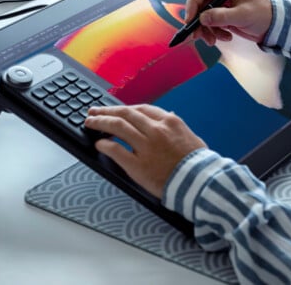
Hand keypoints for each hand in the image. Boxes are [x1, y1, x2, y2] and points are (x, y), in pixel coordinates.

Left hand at [84, 104, 206, 197]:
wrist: (200, 182)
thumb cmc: (198, 163)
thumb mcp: (192, 137)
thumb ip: (177, 126)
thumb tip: (169, 115)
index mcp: (169, 122)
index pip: (141, 109)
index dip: (124, 108)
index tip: (115, 109)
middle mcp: (156, 130)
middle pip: (125, 114)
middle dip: (106, 111)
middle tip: (94, 111)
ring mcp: (146, 147)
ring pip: (117, 127)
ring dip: (101, 123)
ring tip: (90, 122)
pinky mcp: (138, 165)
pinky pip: (116, 150)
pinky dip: (105, 145)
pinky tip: (99, 144)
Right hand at [185, 0, 272, 45]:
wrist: (273, 26)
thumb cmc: (263, 14)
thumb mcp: (243, 15)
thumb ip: (222, 16)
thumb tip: (203, 18)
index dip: (192, 5)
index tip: (190, 21)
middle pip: (199, 5)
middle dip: (198, 22)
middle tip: (197, 36)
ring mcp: (220, 4)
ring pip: (202, 17)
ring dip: (206, 31)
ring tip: (215, 40)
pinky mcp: (221, 15)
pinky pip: (209, 24)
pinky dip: (214, 33)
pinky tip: (226, 37)